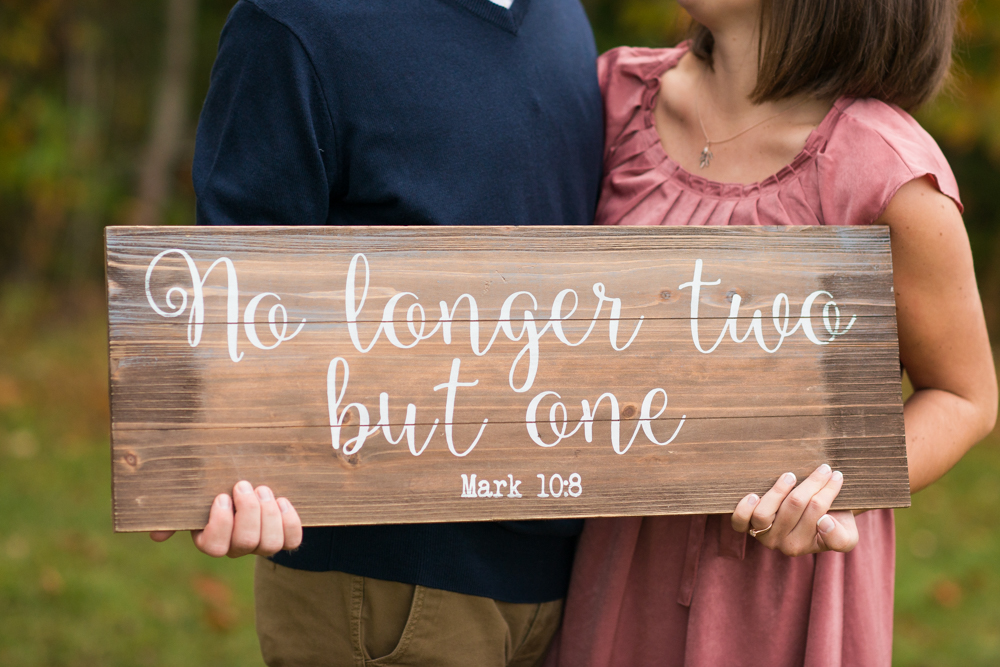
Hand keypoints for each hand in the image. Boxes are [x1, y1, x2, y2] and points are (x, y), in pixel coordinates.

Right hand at [149, 481, 302, 557]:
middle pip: (245, 543)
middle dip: (248, 512)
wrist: (250, 482)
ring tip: (264, 490)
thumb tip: (156, 535)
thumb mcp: (195, 495)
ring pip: (270, 544)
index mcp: (212, 538)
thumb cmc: (216, 486)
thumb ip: (177, 511)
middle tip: (244, 485)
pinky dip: (290, 521)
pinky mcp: (284, 538)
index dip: (220, 524)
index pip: (214, 546)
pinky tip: (282, 500)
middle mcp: (237, 547)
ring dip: (269, 515)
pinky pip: (292, 541)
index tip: (221, 496)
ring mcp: (262, 544)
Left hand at [730, 464, 857, 555]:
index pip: (818, 513)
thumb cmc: (830, 524)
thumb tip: (823, 523)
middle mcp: (782, 543)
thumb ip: (840, 538)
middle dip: (812, 483)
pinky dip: (744, 509)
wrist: (809, 519)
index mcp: (805, 545)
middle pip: (794, 506)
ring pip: (765, 513)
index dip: (828, 491)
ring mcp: (762, 535)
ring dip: (777, 491)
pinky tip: (752, 494)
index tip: (837, 476)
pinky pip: (739, 522)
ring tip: (790, 476)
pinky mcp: (746, 526)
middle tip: (824, 468)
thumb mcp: (847, 536)